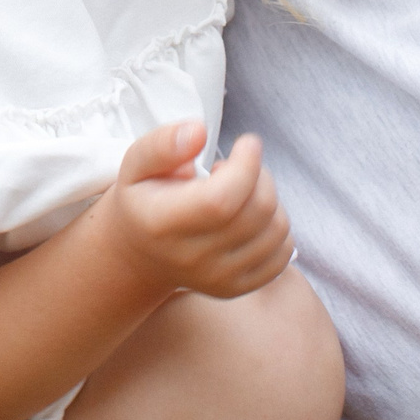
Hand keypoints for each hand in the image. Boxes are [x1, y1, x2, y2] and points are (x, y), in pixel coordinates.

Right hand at [95, 121, 294, 300]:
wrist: (140, 255)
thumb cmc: (143, 199)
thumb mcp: (136, 163)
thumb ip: (163, 144)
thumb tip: (199, 131)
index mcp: (163, 224)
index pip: (221, 199)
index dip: (246, 165)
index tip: (246, 142)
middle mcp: (193, 259)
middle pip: (256, 211)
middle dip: (259, 174)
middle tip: (236, 166)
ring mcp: (219, 279)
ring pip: (276, 229)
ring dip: (268, 198)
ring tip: (238, 192)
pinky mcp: (239, 287)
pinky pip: (283, 253)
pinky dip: (276, 225)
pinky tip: (250, 216)